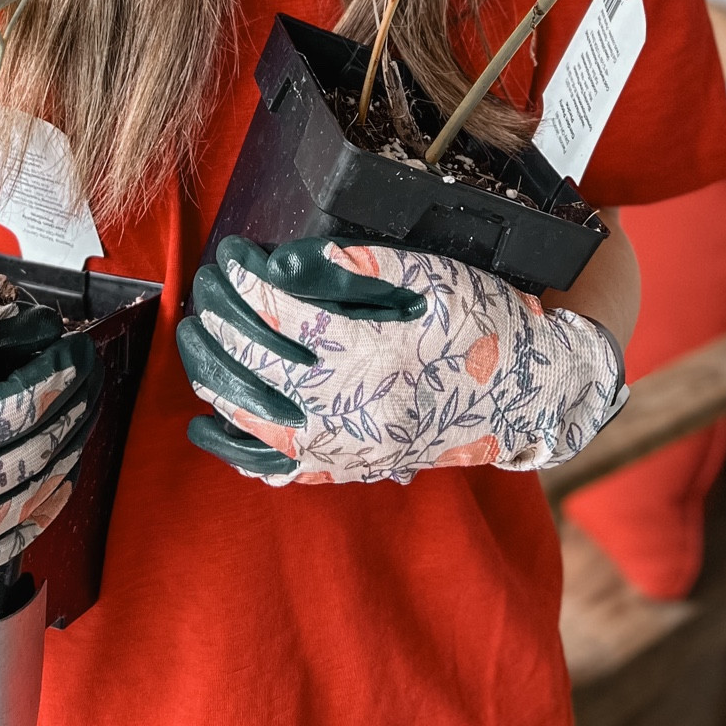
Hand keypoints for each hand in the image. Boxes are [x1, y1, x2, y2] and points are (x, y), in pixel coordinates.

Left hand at [178, 237, 623, 484]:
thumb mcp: (434, 277)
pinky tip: (210, 421)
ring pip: (256, 418)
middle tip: (200, 290)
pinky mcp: (352, 471)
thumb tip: (286, 260)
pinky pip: (278, 467)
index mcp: (376, 354)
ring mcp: (351, 450)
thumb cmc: (485, 325)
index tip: (228, 254)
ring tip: (195, 338)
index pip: (285, 314)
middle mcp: (357, 411)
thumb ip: (361, 264)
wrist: (530, 394)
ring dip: (214, 376)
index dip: (246, 280)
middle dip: (219, 322)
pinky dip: (237, 445)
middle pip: (259, 365)